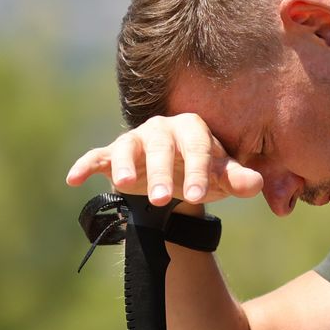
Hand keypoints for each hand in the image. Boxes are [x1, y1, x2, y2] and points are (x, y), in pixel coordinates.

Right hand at [65, 113, 265, 206]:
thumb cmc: (202, 172)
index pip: (197, 147)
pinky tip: (73, 179)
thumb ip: (237, 180)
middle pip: (160, 146)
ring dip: (124, 164)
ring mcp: (136, 140)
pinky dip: (85, 165)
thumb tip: (256, 184)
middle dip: (161, 172)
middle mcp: (162, 129)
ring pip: (128, 147)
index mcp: (193, 129)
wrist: (177, 174)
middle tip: (163, 200)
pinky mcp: (113, 154)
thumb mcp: (221, 178)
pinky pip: (98, 156)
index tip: (198, 197)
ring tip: (123, 186)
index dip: (197, 170)